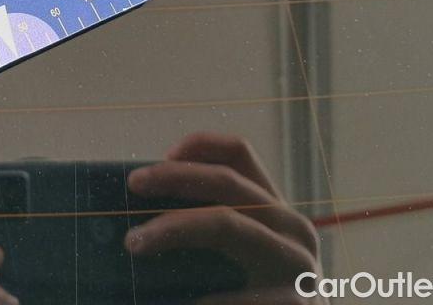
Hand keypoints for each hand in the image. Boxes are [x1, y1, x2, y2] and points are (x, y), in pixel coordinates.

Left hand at [125, 132, 325, 303]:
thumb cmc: (254, 300)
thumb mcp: (241, 256)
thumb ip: (208, 228)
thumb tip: (139, 209)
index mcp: (277, 212)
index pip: (241, 155)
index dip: (200, 144)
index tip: (162, 155)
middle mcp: (293, 229)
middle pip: (228, 180)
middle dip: (174, 176)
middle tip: (134, 183)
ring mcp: (298, 266)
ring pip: (225, 223)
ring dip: (172, 227)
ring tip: (134, 243)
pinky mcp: (293, 304)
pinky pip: (232, 290)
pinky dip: (198, 292)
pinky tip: (177, 298)